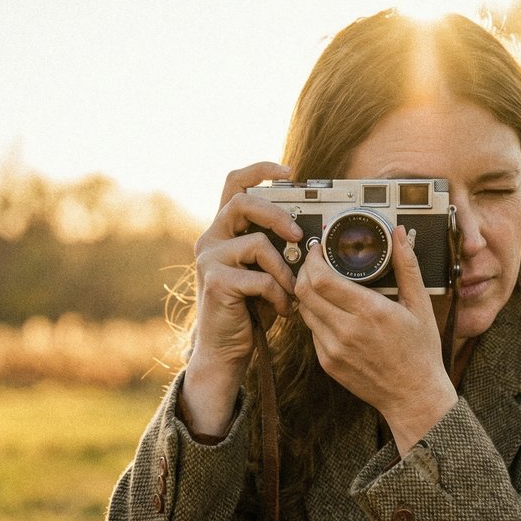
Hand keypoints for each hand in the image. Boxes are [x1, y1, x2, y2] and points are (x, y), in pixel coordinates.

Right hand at [183, 162, 303, 435]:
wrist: (227, 350)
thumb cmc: (252, 309)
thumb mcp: (267, 270)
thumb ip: (278, 247)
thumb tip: (310, 233)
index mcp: (224, 230)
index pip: (235, 184)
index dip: (260, 170)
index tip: (289, 171)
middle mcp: (211, 238)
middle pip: (242, 202)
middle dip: (276, 214)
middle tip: (298, 234)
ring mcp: (210, 259)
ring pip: (257, 242)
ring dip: (284, 269)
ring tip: (292, 291)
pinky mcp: (216, 281)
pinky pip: (260, 277)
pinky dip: (279, 295)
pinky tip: (282, 310)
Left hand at [296, 224, 457, 455]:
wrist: (414, 396)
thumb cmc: (421, 352)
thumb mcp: (420, 305)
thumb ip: (407, 266)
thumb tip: (400, 234)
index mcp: (370, 312)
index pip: (321, 278)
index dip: (313, 258)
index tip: (318, 248)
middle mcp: (346, 331)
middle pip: (304, 291)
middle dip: (305, 270)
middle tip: (316, 261)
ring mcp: (333, 349)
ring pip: (304, 310)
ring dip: (308, 293)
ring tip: (323, 284)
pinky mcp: (327, 363)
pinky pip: (312, 331)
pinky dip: (317, 316)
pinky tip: (333, 312)